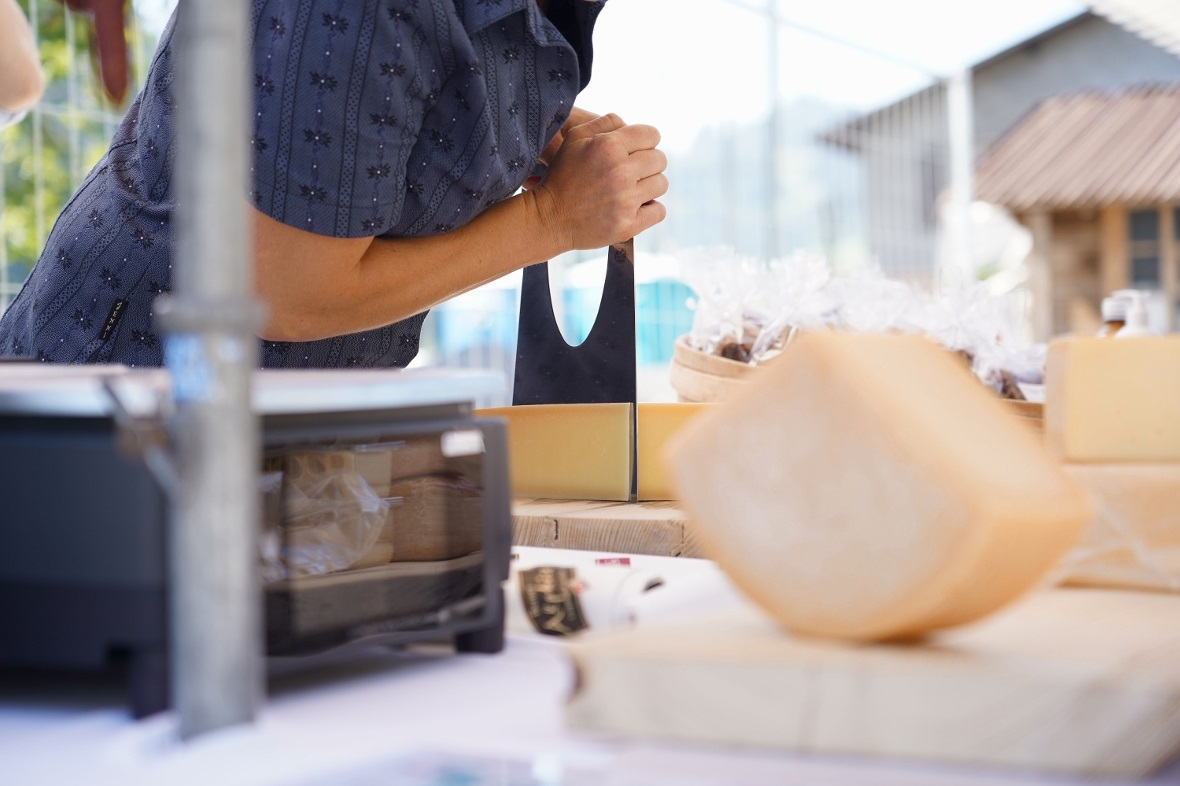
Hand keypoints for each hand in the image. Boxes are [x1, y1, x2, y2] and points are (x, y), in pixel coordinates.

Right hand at [530, 113, 667, 250]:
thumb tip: (630, 125)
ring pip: (661, 183)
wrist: (549, 218)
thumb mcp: (575, 138)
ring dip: (650, 185)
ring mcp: (626, 200)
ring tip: (633, 189)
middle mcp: (620, 172)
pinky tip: (636, 207)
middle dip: (648, 163)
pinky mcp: (628, 225)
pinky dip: (650, 209)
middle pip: (660, 159)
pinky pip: (659, 210)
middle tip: (633, 171)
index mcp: (609, 146)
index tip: (636, 151)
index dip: (645, 141)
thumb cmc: (562, 176)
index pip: (652, 135)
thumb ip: (605, 123)